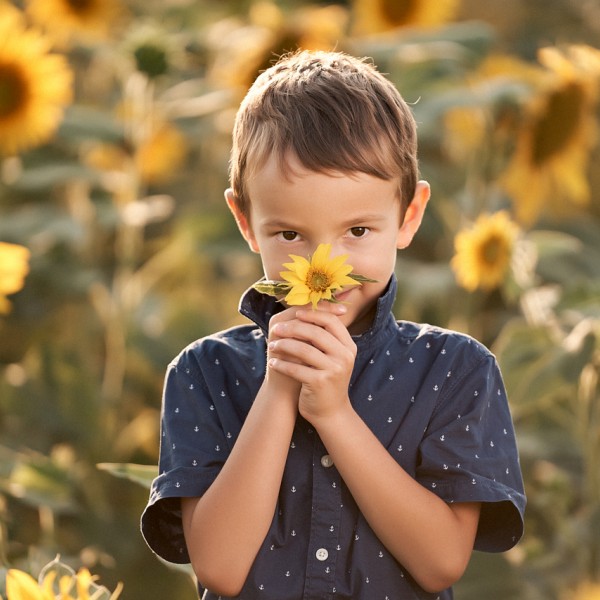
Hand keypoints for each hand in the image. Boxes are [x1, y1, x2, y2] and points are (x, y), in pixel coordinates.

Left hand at [267, 302, 356, 424]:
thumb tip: (304, 309)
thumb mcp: (332, 356)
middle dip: (293, 328)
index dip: (312, 314)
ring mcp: (334, 370)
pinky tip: (273, 363)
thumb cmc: (326, 378)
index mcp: (348, 346)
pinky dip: (282, 364)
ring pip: (304, 350)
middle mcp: (345, 356)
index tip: (295, 313)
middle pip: (316, 333)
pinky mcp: (320, 383)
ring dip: (284, 346)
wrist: (331, 411)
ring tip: (272, 346)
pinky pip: (296, 369)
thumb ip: (324, 336)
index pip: (331, 321)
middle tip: (276, 329)